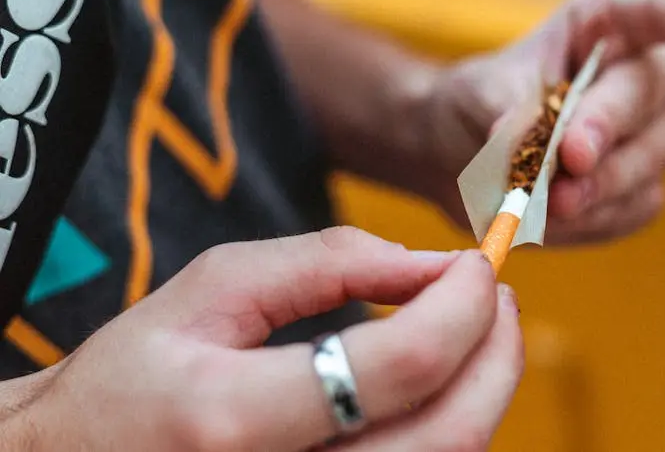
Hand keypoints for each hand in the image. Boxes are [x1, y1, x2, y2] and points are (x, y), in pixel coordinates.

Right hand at [2, 229, 522, 450]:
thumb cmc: (134, 378)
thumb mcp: (212, 291)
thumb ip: (324, 264)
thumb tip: (426, 263)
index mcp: (238, 418)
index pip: (402, 364)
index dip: (462, 303)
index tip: (474, 261)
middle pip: (451, 434)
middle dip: (498, 352)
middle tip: (494, 293)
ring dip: (486, 388)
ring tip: (474, 328)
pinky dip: (453, 424)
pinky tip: (439, 382)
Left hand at [429, 0, 664, 243]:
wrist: (459, 158)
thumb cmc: (475, 104)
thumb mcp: (479, 95)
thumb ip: (514, 116)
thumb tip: (542, 154)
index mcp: (601, 26)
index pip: (661, 8)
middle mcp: (635, 74)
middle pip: (652, 90)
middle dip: (610, 125)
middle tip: (569, 158)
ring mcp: (645, 135)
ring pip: (653, 155)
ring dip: (603, 183)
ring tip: (546, 204)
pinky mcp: (640, 188)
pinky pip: (639, 206)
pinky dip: (598, 218)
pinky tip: (554, 219)